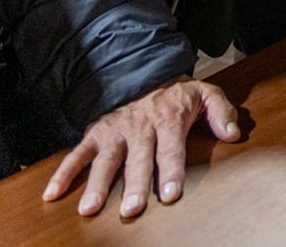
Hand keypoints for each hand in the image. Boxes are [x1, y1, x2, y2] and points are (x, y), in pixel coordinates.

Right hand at [42, 77, 239, 217]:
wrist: (144, 75)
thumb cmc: (178, 94)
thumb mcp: (206, 93)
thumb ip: (222, 111)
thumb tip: (233, 133)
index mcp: (168, 118)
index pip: (171, 148)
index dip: (171, 171)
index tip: (171, 194)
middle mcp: (140, 126)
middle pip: (137, 160)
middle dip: (135, 185)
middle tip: (132, 210)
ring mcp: (115, 131)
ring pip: (105, 160)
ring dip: (97, 184)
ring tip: (90, 209)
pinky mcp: (96, 133)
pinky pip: (77, 154)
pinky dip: (63, 173)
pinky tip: (52, 194)